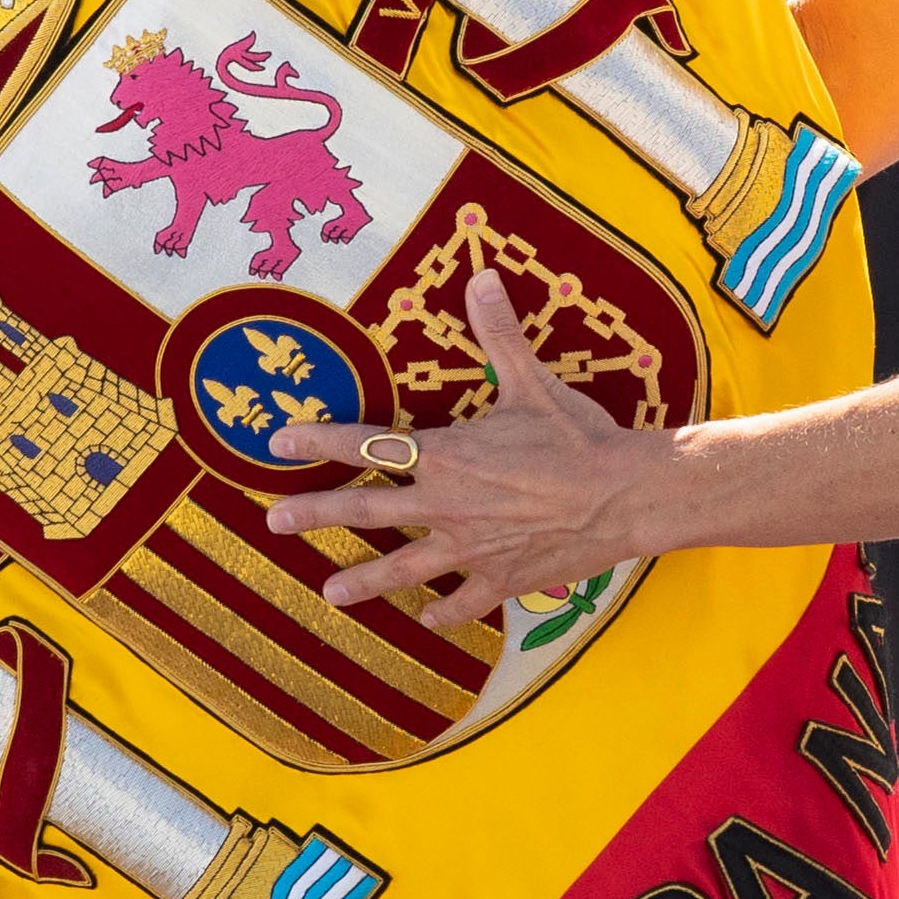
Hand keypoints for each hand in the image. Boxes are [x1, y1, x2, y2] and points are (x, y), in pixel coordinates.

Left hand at [263, 271, 671, 623]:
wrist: (623, 495)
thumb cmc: (577, 436)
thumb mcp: (532, 380)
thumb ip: (498, 333)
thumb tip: (482, 277)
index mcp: (446, 455)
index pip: (368, 442)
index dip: (320, 440)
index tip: (280, 441)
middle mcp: (446, 505)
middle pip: (366, 510)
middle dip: (316, 514)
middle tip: (275, 521)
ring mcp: (470, 548)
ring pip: (403, 569)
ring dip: (364, 582)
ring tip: (329, 594)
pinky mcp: (501, 579)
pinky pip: (464, 602)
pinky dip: (445, 613)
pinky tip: (429, 621)